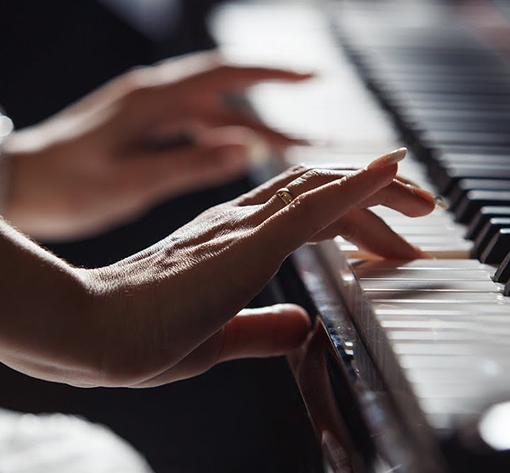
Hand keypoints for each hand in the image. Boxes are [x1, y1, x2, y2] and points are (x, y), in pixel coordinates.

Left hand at [4, 52, 312, 239]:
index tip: (315, 76)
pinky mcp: (137, 129)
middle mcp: (151, 96)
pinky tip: (238, 157)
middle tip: (315, 136)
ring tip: (289, 152)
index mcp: (152, 100)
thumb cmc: (62, 187)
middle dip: (273, 109)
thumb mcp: (129, 183)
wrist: (10, 183)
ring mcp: (144, 111)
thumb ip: (189, 166)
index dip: (273, 72)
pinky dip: (220, 138)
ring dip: (249, 128)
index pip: (225, 73)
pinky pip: (191, 126)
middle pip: (226, 94)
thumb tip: (245, 149)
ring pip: (211, 112)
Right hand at [44, 148, 434, 387]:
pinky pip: (312, 205)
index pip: (300, 211)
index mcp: (226, 241)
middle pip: (319, 190)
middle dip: (375, 196)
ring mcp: (240, 227)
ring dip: (376, 189)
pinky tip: (389, 172)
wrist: (90, 334)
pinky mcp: (245, 242)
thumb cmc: (135, 336)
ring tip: (420, 198)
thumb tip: (300, 325)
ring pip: (322, 189)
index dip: (349, 211)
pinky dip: (356, 185)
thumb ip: (259, 329)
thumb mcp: (217, 337)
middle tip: (420, 210)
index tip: (390, 232)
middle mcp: (235, 222)